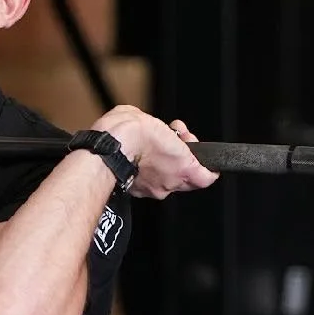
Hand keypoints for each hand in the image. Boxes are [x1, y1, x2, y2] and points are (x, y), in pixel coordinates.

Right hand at [94, 106, 219, 199]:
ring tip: (152, 146)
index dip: (208, 167)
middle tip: (174, 141)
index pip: (207, 178)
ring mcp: (152, 189)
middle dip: (181, 158)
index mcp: (184, 167)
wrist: (105, 149)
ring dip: (163, 165)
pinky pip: (148, 183)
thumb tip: (158, 132)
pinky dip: (146, 172)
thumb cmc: (131, 134)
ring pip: (166, 180)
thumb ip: (164, 133)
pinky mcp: (136, 191)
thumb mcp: (156, 123)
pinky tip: (137, 157)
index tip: (204, 157)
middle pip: (186, 177)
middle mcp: (170, 183)